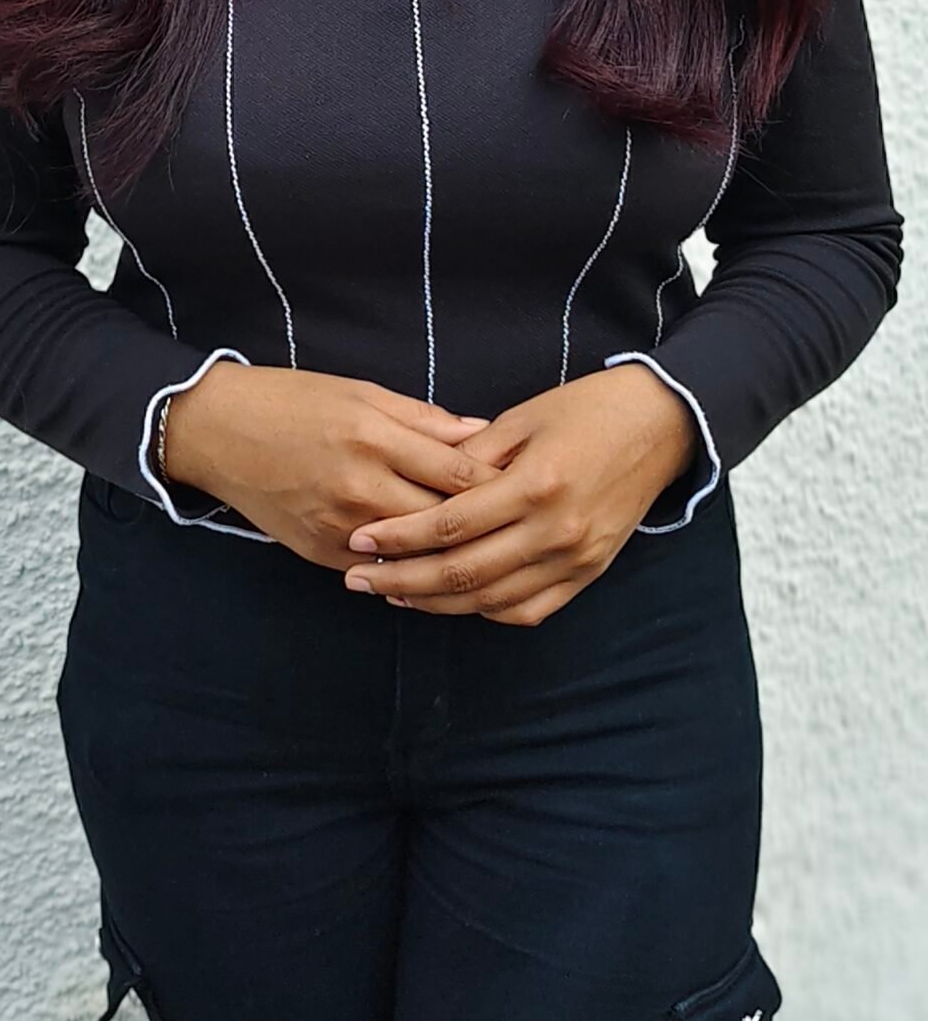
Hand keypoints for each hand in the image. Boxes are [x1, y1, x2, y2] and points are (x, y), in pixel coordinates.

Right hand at [164, 364, 504, 571]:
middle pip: (444, 522)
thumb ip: (423, 419)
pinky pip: (379, 573)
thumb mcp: (361, 392)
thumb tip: (480, 433)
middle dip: (486, 527)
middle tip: (522, 528)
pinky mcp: (320, 553)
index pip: (457, 473)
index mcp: (373, 437)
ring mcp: (339, 527)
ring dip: (453, 558)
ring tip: (492, 556)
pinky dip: (410, 571)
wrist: (218, 433)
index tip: (529, 485)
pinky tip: (438, 571)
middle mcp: (359, 487)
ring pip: (416, 556)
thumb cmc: (292, 401)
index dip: (499, 483)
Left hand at [340, 365, 700, 625]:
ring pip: (491, 599)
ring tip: (394, 594)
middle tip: (360, 579)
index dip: (399, 536)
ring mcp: (575, 558)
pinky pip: (529, 609)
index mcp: (534, 484)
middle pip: (463, 572)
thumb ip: (470, 454)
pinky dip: (486, 611)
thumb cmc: (587, 410)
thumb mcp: (523, 417)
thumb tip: (420, 481)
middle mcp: (555, 530)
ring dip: (436, 602)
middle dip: (403, 579)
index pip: (450, 524)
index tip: (360, 539)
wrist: (660, 425)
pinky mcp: (588, 572)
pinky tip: (454, 602)